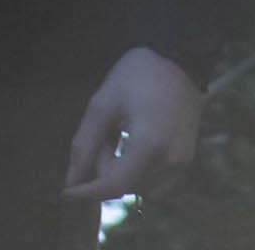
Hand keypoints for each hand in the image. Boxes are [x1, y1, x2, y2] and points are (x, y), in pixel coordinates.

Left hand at [64, 46, 201, 201]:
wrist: (176, 62)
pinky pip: (156, 182)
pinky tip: (133, 143)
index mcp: (149, 145)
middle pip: (125, 185)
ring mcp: (183, 163)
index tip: (67, 192)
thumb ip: (85, 145)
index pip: (114, 185)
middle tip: (103, 135)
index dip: (88, 192)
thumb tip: (71, 180)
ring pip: (140, 187)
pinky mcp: (187, 162)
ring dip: (121, 171)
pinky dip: (138, 172)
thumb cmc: (134, 77)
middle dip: (105, 169)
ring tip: (119, 135)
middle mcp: (171, 161)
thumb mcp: (102, 105)